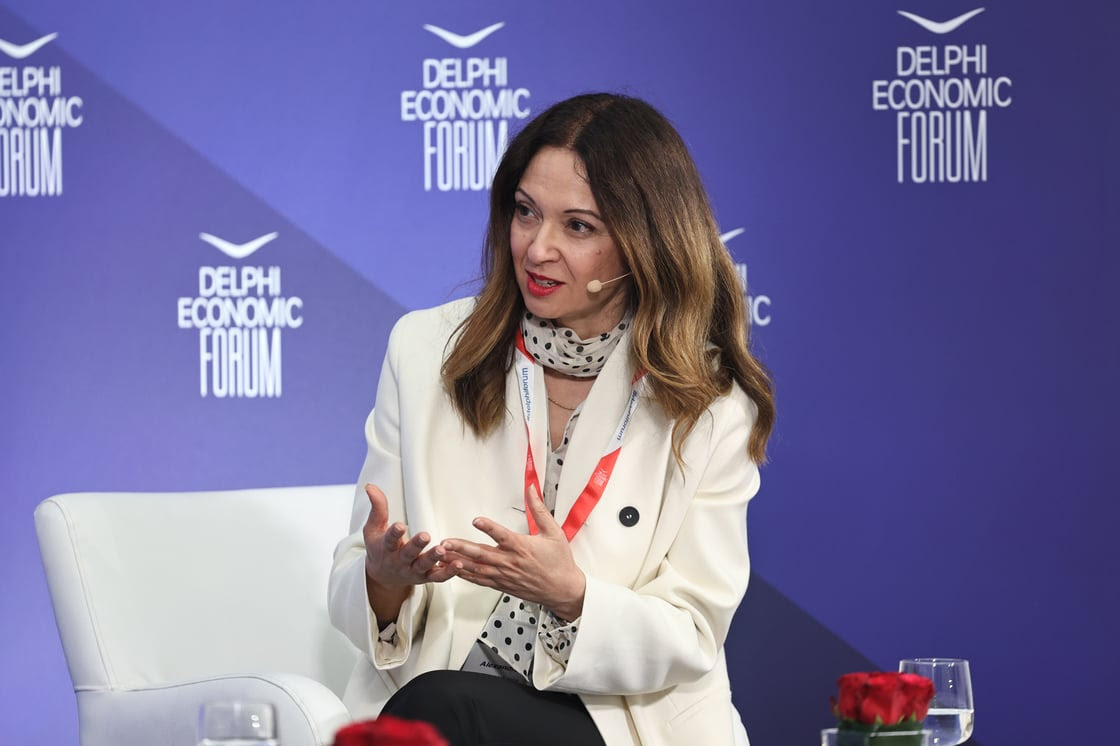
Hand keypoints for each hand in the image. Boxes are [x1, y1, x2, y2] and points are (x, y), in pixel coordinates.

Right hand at [362, 483, 458, 591]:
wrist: (383, 576)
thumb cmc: (379, 547)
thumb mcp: (374, 528)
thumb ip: (377, 507)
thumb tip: (371, 486)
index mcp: (386, 548)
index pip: (389, 540)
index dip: (394, 533)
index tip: (400, 525)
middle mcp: (399, 561)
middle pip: (408, 554)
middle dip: (416, 545)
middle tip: (425, 535)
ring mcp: (412, 570)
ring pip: (423, 566)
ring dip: (433, 558)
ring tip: (442, 549)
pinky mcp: (425, 577)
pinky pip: (437, 577)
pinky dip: (448, 572)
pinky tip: (458, 564)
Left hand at [441, 485, 585, 619]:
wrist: (563, 590)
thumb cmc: (559, 562)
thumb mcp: (553, 532)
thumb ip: (539, 509)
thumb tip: (532, 490)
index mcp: (522, 547)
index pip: (502, 536)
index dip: (489, 528)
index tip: (477, 520)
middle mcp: (510, 562)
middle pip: (482, 554)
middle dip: (461, 548)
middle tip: (445, 542)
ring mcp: (504, 575)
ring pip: (476, 568)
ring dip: (458, 561)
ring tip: (442, 555)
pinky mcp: (502, 585)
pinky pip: (480, 580)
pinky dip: (466, 575)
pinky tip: (454, 570)